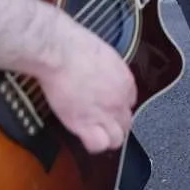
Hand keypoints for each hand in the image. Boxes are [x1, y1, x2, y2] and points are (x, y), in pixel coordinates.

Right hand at [37, 26, 136, 153]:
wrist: (60, 52)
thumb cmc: (74, 44)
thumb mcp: (102, 52)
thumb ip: (106, 67)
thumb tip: (100, 68)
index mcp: (125, 80)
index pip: (130, 101)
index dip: (118, 104)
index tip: (109, 104)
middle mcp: (119, 99)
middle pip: (126, 121)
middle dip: (116, 123)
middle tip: (102, 122)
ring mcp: (104, 113)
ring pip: (117, 138)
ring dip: (108, 138)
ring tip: (96, 134)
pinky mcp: (84, 123)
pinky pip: (97, 145)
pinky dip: (93, 145)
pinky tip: (85, 139)